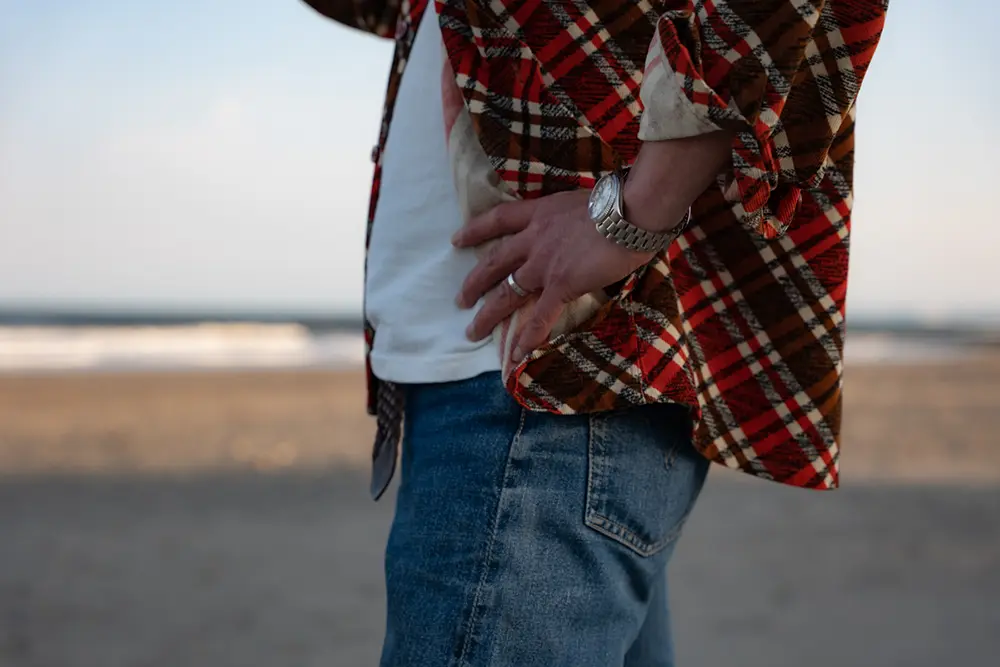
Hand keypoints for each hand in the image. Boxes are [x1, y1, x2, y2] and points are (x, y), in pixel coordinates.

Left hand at [452, 190, 652, 362]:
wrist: (630, 212)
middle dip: (474, 283)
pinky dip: (528, 337)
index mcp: (539, 214)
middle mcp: (534, 239)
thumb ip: (567, 219)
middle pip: (494, 263)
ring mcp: (544, 264)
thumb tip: (573, 229)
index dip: (475, 230)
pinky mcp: (561, 285)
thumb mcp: (580, 201)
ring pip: (507, 293)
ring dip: (488, 315)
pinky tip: (516, 353)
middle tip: (460, 300)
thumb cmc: (617, 202)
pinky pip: (540, 317)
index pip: (499, 219)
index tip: (456, 240)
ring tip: (472, 332)